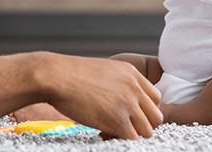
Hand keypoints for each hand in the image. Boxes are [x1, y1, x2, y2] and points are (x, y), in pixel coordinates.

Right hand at [44, 54, 162, 139]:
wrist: (55, 76)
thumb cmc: (70, 74)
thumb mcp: (103, 70)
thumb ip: (119, 83)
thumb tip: (119, 100)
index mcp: (132, 73)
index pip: (155, 99)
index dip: (143, 110)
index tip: (128, 114)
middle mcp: (134, 88)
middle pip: (155, 116)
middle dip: (140, 124)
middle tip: (120, 126)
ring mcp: (128, 104)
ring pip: (147, 130)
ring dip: (131, 134)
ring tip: (110, 130)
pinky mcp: (118, 120)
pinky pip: (132, 139)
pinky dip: (119, 139)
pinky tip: (102, 132)